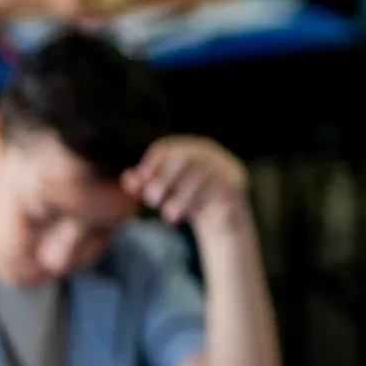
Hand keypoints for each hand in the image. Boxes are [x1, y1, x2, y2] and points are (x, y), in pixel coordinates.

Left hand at [123, 136, 250, 235]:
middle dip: (162, 180)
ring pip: (199, 176)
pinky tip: (194, 216)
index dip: (151, 164)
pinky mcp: (236, 185)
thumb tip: (129, 178)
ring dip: (180, 199)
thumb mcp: (164, 192)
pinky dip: (201, 205)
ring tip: (168, 216)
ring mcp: (226, 167)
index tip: (140, 184)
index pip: (166, 148)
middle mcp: (210, 153)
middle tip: (152, 202)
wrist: (224, 217)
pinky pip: (216, 192)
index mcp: (191, 148)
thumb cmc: (188, 199)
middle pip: (183, 158)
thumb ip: (144, 185)